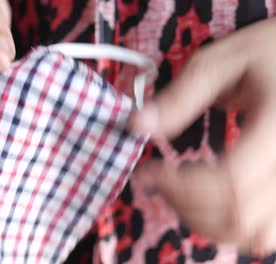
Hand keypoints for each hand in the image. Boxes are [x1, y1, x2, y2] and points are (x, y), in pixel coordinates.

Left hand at [129, 18, 275, 253]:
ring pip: (256, 235)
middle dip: (184, 204)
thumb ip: (181, 96)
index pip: (232, 181)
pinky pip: (265, 232)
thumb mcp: (221, 61)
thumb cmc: (269, 53)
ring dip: (206, 222)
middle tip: (156, 180)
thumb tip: (136, 126)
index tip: (148, 172)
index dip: (180, 186)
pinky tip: (207, 199)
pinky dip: (230, 225)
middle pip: (240, 216)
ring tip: (180, 191)